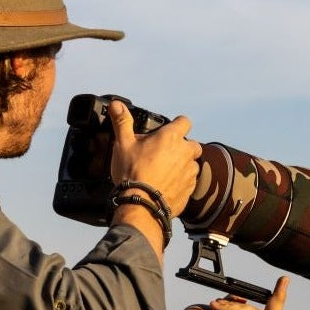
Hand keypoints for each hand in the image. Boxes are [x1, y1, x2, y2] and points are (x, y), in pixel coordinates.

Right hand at [108, 100, 200, 217]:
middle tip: (166, 154)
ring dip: (184, 166)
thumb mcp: (123, 144)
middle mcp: (185, 153)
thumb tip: (116, 104)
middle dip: (183, 147)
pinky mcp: (190, 190)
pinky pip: (190, 182)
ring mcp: (189, 172)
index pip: (184, 121)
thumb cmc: (132, 173)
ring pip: (193, 164)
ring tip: (166, 172)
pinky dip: (182, 182)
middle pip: (192, 145)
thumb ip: (122, 122)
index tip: (170, 130)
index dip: (178, 124)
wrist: (141, 205)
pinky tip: (168, 186)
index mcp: (171, 137)